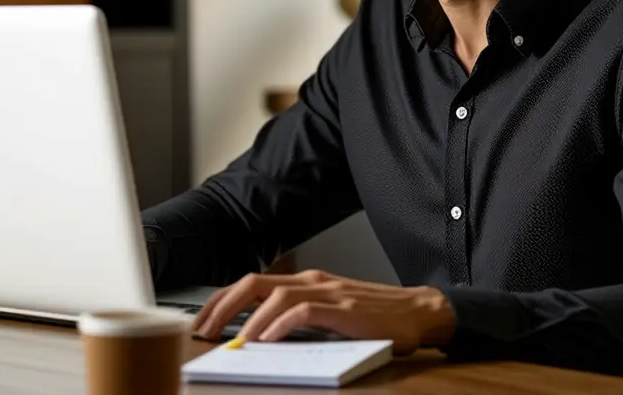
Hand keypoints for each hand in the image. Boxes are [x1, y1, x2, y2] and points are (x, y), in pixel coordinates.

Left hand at [191, 269, 455, 354]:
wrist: (419, 312)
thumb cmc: (376, 317)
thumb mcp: (330, 313)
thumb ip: (300, 318)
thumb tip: (258, 338)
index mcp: (306, 281)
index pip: (252, 283)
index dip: (222, 301)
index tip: (203, 322)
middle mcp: (312, 281)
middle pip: (253, 283)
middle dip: (222, 307)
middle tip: (203, 331)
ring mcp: (328, 292)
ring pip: (274, 296)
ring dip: (248, 320)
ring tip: (233, 342)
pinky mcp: (343, 309)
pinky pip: (303, 312)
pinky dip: (281, 324)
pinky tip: (269, 339)